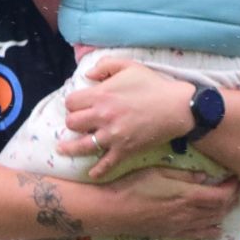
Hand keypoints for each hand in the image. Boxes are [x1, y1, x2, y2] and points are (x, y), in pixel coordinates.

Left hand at [54, 53, 194, 179]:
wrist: (177, 107)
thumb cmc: (153, 84)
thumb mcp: (129, 65)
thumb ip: (105, 65)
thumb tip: (87, 75)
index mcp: (101, 95)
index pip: (71, 102)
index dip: (72, 103)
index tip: (77, 106)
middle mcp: (102, 117)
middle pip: (72, 124)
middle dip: (72, 123)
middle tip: (77, 124)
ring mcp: (112, 136)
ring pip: (81, 146)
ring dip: (70, 148)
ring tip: (62, 150)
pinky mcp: (124, 150)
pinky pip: (106, 164)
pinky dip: (98, 170)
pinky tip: (92, 173)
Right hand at [103, 165, 239, 239]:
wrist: (112, 210)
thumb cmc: (133, 186)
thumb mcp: (159, 173)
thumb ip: (185, 177)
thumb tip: (206, 178)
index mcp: (187, 196)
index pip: (221, 196)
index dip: (233, 188)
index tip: (237, 178)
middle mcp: (188, 214)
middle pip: (220, 210)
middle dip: (232, 199)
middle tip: (236, 188)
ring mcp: (180, 226)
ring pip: (211, 222)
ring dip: (223, 213)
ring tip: (229, 204)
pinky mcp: (170, 233)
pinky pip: (196, 235)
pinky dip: (210, 232)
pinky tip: (216, 231)